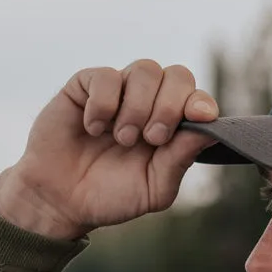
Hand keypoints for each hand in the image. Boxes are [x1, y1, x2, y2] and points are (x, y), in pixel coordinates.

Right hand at [0, 61, 218, 238]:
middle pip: (178, 75)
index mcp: (172, 126)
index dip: (200, 102)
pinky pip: (106, 76)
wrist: (61, 201)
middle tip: (152, 139)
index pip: (197, 98)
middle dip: (170, 106)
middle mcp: (149, 102)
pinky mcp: (85, 87)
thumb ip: (181, 158)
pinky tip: (93, 128)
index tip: (199, 116)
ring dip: (138, 107)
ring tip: (122, 138)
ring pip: (146, 69)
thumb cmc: (112, 196)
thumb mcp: (155, 188)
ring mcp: (119, 92)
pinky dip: (103, 104)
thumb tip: (210, 128)